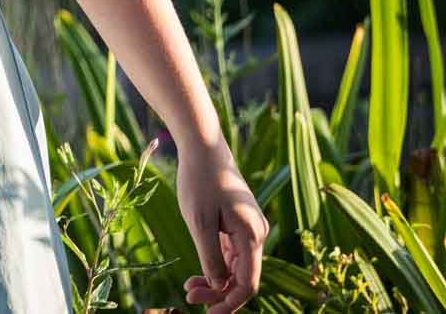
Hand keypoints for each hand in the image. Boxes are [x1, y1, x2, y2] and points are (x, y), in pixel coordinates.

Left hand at [175, 138, 267, 311]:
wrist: (204, 147)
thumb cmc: (199, 181)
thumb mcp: (199, 222)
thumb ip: (210, 257)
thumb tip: (219, 287)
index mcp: (252, 236)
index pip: (248, 284)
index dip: (229, 304)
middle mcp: (257, 235)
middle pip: (243, 278)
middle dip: (218, 293)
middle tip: (188, 296)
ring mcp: (250, 229)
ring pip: (237, 267)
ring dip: (216, 281)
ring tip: (189, 287)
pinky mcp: (240, 224)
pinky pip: (233, 254)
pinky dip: (217, 266)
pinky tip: (199, 273)